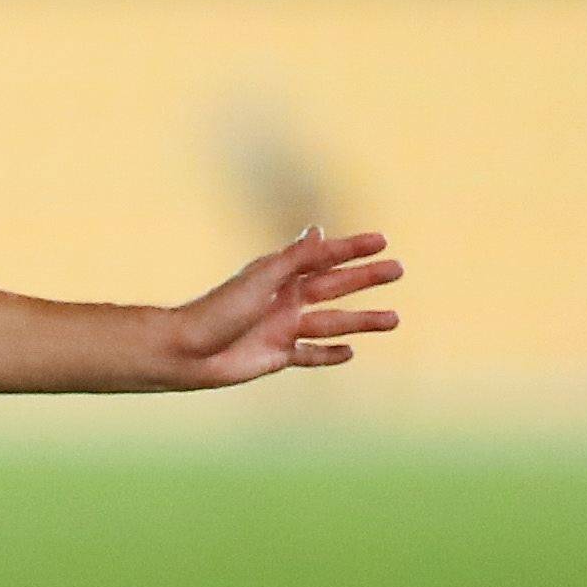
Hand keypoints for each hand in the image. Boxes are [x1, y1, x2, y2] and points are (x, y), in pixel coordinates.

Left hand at [155, 228, 403, 387]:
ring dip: (362, 321)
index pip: (324, 258)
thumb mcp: (261, 279)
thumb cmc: (219, 309)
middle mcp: (284, 299)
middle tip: (398, 270)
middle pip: (334, 287)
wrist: (187, 352)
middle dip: (366, 279)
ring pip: (332, 323)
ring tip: (394, 319)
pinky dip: (330, 354)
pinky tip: (352, 352)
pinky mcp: (277, 356)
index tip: (382, 240)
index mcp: (279, 275)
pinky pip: (311, 354)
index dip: (353, 249)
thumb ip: (293, 259)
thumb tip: (319, 229)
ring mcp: (282, 328)